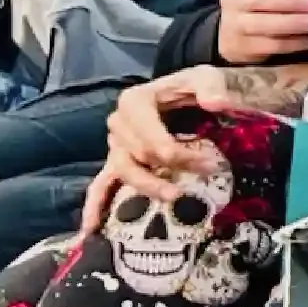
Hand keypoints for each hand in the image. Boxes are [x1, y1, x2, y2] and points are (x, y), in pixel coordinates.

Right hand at [82, 67, 255, 231]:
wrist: (188, 92)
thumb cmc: (195, 86)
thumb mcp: (206, 77)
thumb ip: (211, 87)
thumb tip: (217, 103)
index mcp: (134, 102)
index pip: (152, 139)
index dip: (179, 155)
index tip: (210, 164)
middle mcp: (119, 123)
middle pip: (140, 155)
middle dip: (173, 168)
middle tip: (206, 174)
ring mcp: (115, 144)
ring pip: (124, 170)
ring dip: (146, 186)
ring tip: (173, 196)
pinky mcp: (118, 159)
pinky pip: (100, 183)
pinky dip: (94, 205)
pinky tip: (90, 230)